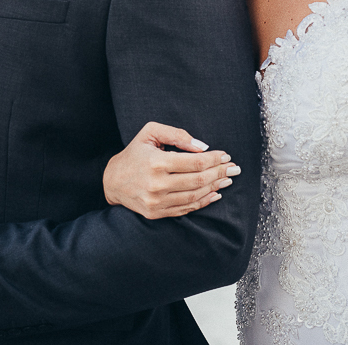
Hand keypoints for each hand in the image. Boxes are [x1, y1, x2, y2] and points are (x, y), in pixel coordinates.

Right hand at [103, 121, 239, 219]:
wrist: (113, 181)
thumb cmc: (134, 154)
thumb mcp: (150, 133)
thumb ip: (176, 134)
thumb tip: (202, 146)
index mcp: (157, 162)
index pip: (195, 163)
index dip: (214, 159)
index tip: (226, 155)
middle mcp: (157, 184)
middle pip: (199, 180)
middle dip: (220, 173)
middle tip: (234, 168)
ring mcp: (157, 202)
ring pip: (196, 196)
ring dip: (216, 187)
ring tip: (227, 179)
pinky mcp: (157, 213)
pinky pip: (187, 208)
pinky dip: (204, 201)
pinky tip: (215, 194)